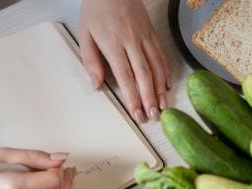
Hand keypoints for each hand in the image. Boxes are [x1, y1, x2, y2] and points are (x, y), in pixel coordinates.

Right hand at [0, 148, 74, 188]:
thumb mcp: (1, 154)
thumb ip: (34, 157)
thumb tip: (60, 158)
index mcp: (12, 185)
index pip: (53, 182)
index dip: (62, 171)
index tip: (59, 162)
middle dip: (67, 183)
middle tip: (66, 170)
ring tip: (55, 176)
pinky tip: (40, 185)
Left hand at [79, 0, 169, 122]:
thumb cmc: (96, 10)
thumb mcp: (85, 34)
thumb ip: (90, 61)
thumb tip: (96, 85)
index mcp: (113, 44)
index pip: (125, 76)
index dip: (132, 96)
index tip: (136, 112)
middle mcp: (132, 42)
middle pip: (143, 74)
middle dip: (149, 97)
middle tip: (153, 116)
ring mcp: (144, 37)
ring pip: (156, 66)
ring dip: (159, 88)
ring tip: (162, 106)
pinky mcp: (151, 33)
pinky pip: (161, 55)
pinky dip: (165, 71)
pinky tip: (166, 85)